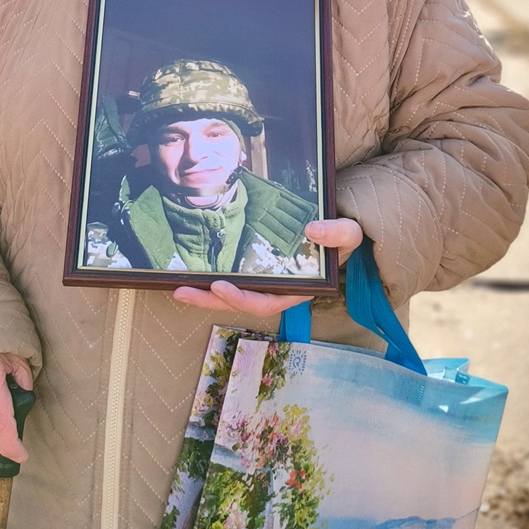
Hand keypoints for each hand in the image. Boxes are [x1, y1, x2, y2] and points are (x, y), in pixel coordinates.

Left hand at [172, 218, 362, 316]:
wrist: (337, 226)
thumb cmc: (343, 235)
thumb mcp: (350, 233)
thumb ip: (338, 233)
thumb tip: (312, 230)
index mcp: (297, 289)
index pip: (267, 302)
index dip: (243, 299)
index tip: (221, 286)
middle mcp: (278, 289)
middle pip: (241, 302)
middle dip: (211, 300)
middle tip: (183, 291)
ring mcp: (265, 280)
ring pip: (232, 293)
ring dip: (205, 293)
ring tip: (178, 287)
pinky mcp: (255, 267)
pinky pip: (232, 277)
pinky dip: (211, 278)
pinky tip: (191, 273)